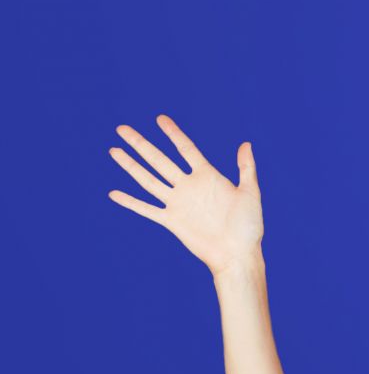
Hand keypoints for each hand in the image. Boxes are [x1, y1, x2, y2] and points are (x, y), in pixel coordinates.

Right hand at [107, 116, 262, 276]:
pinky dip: (131, 202)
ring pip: (148, 180)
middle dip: (140, 144)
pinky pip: (147, 209)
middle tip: (122, 129)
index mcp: (208, 176)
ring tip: (114, 150)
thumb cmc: (248, 226)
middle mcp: (189, 186)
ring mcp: (178, 203)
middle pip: (159, 160)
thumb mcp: (250, 193)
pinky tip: (114, 193)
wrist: (237, 254)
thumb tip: (246, 144)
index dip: (173, 133)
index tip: (160, 119)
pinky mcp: (171, 221)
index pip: (185, 149)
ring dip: (130, 166)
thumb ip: (246, 168)